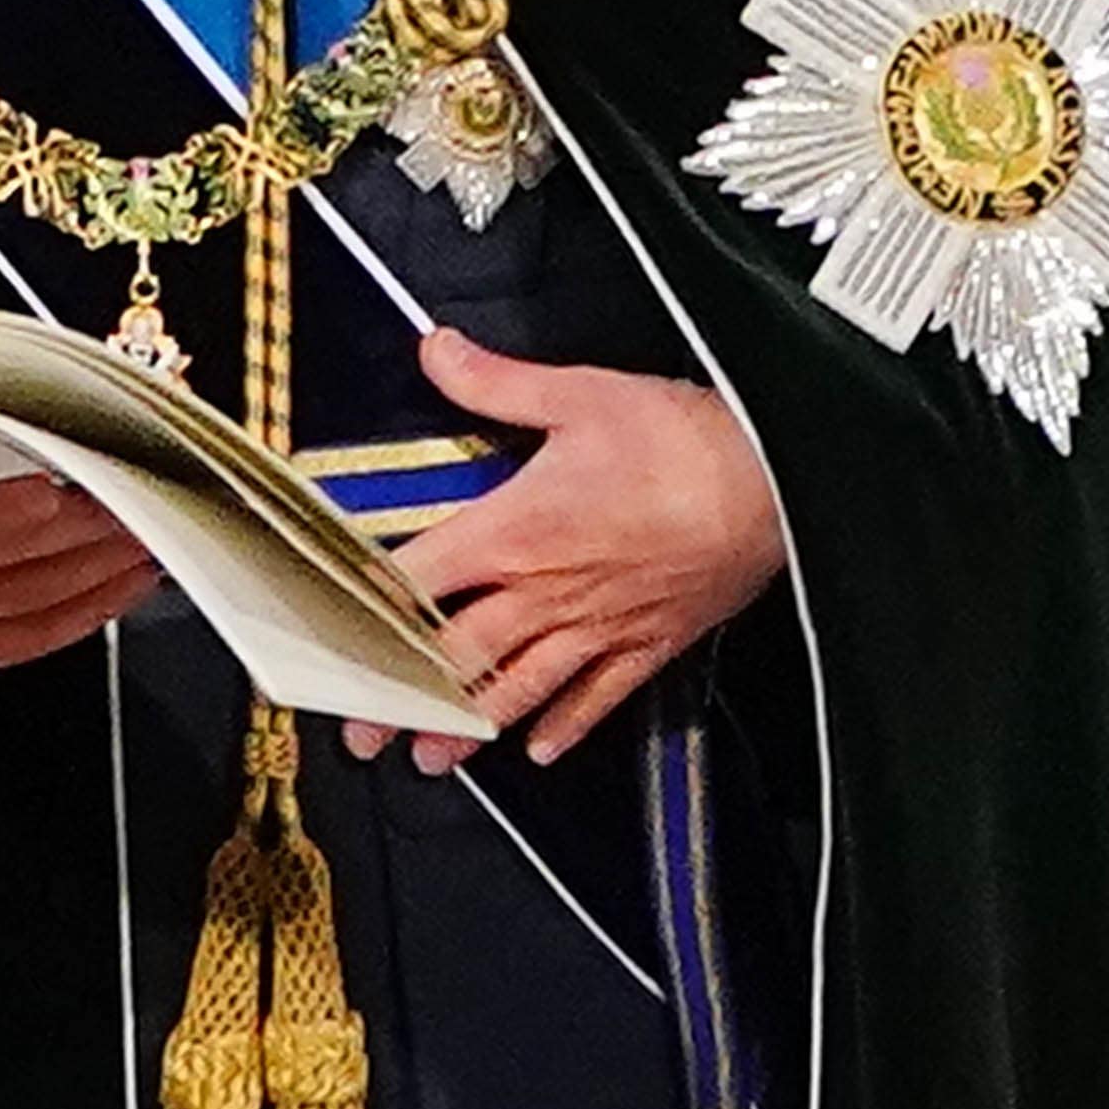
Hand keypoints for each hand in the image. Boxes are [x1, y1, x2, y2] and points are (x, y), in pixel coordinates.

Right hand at [0, 423, 161, 674]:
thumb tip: (56, 432)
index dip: (56, 497)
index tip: (104, 474)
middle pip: (31, 551)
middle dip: (98, 527)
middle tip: (148, 500)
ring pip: (44, 595)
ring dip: (108, 568)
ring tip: (149, 539)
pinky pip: (37, 636)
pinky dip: (90, 611)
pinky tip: (125, 587)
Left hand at [340, 330, 780, 774]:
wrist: (776, 485)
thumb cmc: (683, 440)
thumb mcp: (579, 394)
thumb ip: (496, 382)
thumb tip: (436, 349)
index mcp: (516, 531)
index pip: (421, 581)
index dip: (370, 612)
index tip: (332, 641)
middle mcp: (548, 592)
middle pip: (457, 657)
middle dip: (404, 699)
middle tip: (364, 733)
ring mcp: (599, 626)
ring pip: (520, 691)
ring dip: (471, 729)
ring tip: (433, 759)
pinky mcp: (648, 642)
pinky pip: (600, 697)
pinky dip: (568, 726)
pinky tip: (543, 748)